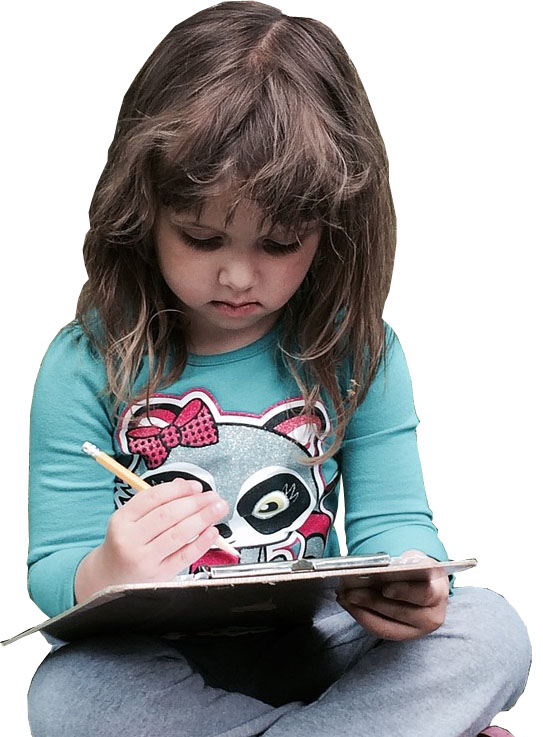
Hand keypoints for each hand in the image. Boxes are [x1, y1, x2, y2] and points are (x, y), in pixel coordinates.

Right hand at [75, 479, 227, 601]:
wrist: (108, 579)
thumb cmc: (124, 545)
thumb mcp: (129, 520)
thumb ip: (155, 503)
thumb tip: (184, 486)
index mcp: (122, 520)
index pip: (153, 498)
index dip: (178, 489)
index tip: (196, 486)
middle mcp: (130, 540)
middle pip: (168, 515)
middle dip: (196, 502)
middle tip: (213, 496)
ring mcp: (144, 559)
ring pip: (178, 534)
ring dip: (203, 518)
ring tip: (217, 509)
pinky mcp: (159, 575)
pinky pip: (184, 556)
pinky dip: (201, 542)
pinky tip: (212, 532)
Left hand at [336, 550, 449, 640]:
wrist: (426, 584)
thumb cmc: (416, 570)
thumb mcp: (414, 561)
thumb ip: (402, 565)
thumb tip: (378, 570)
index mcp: (439, 591)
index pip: (424, 594)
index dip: (404, 592)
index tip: (385, 588)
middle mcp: (433, 616)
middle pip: (399, 612)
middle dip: (371, 601)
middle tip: (348, 590)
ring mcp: (418, 630)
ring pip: (386, 625)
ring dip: (360, 610)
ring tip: (343, 596)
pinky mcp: (403, 636)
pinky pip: (380, 630)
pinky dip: (362, 616)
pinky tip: (348, 604)